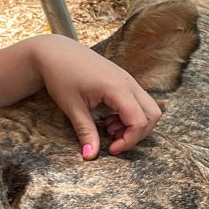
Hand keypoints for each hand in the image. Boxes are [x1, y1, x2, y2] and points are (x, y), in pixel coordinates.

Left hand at [33, 36, 161, 157]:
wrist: (55, 52)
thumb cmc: (61, 75)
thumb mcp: (72, 107)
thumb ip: (85, 132)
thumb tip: (90, 156)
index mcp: (117, 88)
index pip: (139, 121)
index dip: (129, 141)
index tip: (111, 150)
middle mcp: (128, 82)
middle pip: (153, 115)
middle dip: (138, 134)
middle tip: (113, 142)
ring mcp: (128, 79)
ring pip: (149, 108)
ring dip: (135, 124)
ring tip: (109, 129)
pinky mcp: (124, 80)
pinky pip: (139, 101)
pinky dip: (131, 115)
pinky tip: (110, 119)